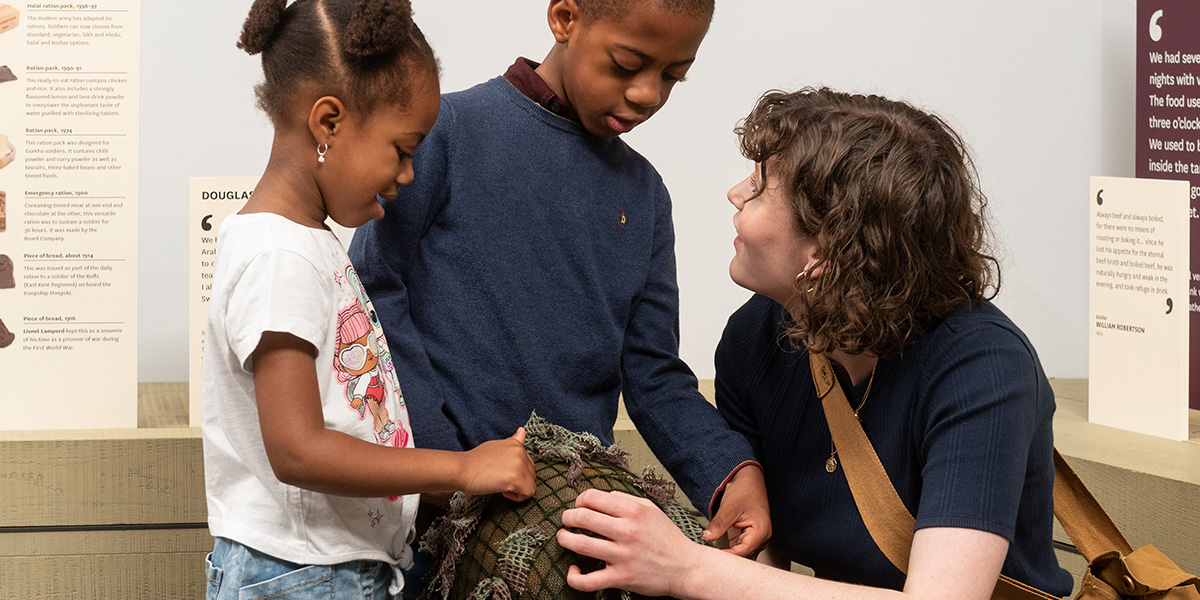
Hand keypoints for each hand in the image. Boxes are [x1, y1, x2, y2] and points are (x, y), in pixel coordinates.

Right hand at [460, 427, 535, 500]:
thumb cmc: (474, 461)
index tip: (501, 472)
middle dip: (519, 481)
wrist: (462, 470)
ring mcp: (520, 465)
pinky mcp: (516, 479)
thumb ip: (511, 442)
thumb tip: (522, 431)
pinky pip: (528, 494)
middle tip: (499, 480)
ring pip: (531, 485)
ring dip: (518, 489)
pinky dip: (517, 497)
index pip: (528, 463)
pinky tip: (503, 491)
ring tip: (500, 485)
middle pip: (531, 475)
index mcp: (516, 444)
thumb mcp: (495, 446)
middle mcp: (521, 452)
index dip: (516, 472)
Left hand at [557, 489, 703, 597]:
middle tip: (566, 521)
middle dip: (567, 517)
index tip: (578, 506)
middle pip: (582, 517)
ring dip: (565, 539)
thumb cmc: (667, 538)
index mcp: (633, 511)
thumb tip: (601, 497)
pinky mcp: (621, 578)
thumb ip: (625, 500)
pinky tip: (573, 569)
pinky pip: (588, 581)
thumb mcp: (651, 510)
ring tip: (564, 538)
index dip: (579, 500)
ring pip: (580, 544)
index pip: (592, 497)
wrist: (686, 567)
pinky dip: (574, 576)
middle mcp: (627, 531)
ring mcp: (623, 555)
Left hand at [703, 464, 770, 556]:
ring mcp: (754, 539)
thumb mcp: (729, 507)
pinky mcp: (746, 537)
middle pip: (744, 558)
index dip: (727, 556)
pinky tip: (716, 552)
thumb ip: (718, 524)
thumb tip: (706, 538)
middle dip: (727, 560)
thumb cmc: (744, 490)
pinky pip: (738, 550)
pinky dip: (728, 552)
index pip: (743, 552)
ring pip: (741, 556)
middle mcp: (760, 539)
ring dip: (728, 557)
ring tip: (711, 556)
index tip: (710, 557)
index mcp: (761, 532)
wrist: (749, 480)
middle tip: (708, 559)